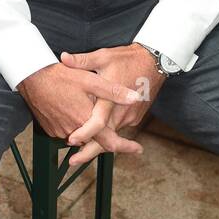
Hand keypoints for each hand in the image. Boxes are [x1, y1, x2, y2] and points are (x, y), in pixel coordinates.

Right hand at [16, 57, 145, 164]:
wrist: (31, 77)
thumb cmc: (61, 76)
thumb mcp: (90, 80)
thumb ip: (113, 92)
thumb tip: (134, 99)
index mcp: (86, 120)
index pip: (109, 141)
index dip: (125, 146)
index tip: (138, 149)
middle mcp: (73, 131)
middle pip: (95, 139)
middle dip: (105, 135)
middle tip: (115, 126)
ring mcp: (60, 132)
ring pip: (81, 135)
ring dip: (88, 128)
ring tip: (86, 108)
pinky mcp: (51, 129)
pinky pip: (68, 131)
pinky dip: (75, 125)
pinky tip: (73, 108)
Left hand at [58, 45, 165, 165]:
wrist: (155, 62)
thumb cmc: (128, 58)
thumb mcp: (104, 56)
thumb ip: (83, 61)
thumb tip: (63, 58)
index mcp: (112, 98)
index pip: (98, 122)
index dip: (84, 133)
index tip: (71, 140)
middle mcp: (122, 112)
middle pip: (105, 138)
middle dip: (88, 151)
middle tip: (72, 162)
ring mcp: (130, 117)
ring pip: (111, 135)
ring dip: (97, 143)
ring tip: (78, 152)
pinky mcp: (135, 118)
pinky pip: (118, 129)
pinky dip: (107, 134)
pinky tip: (96, 137)